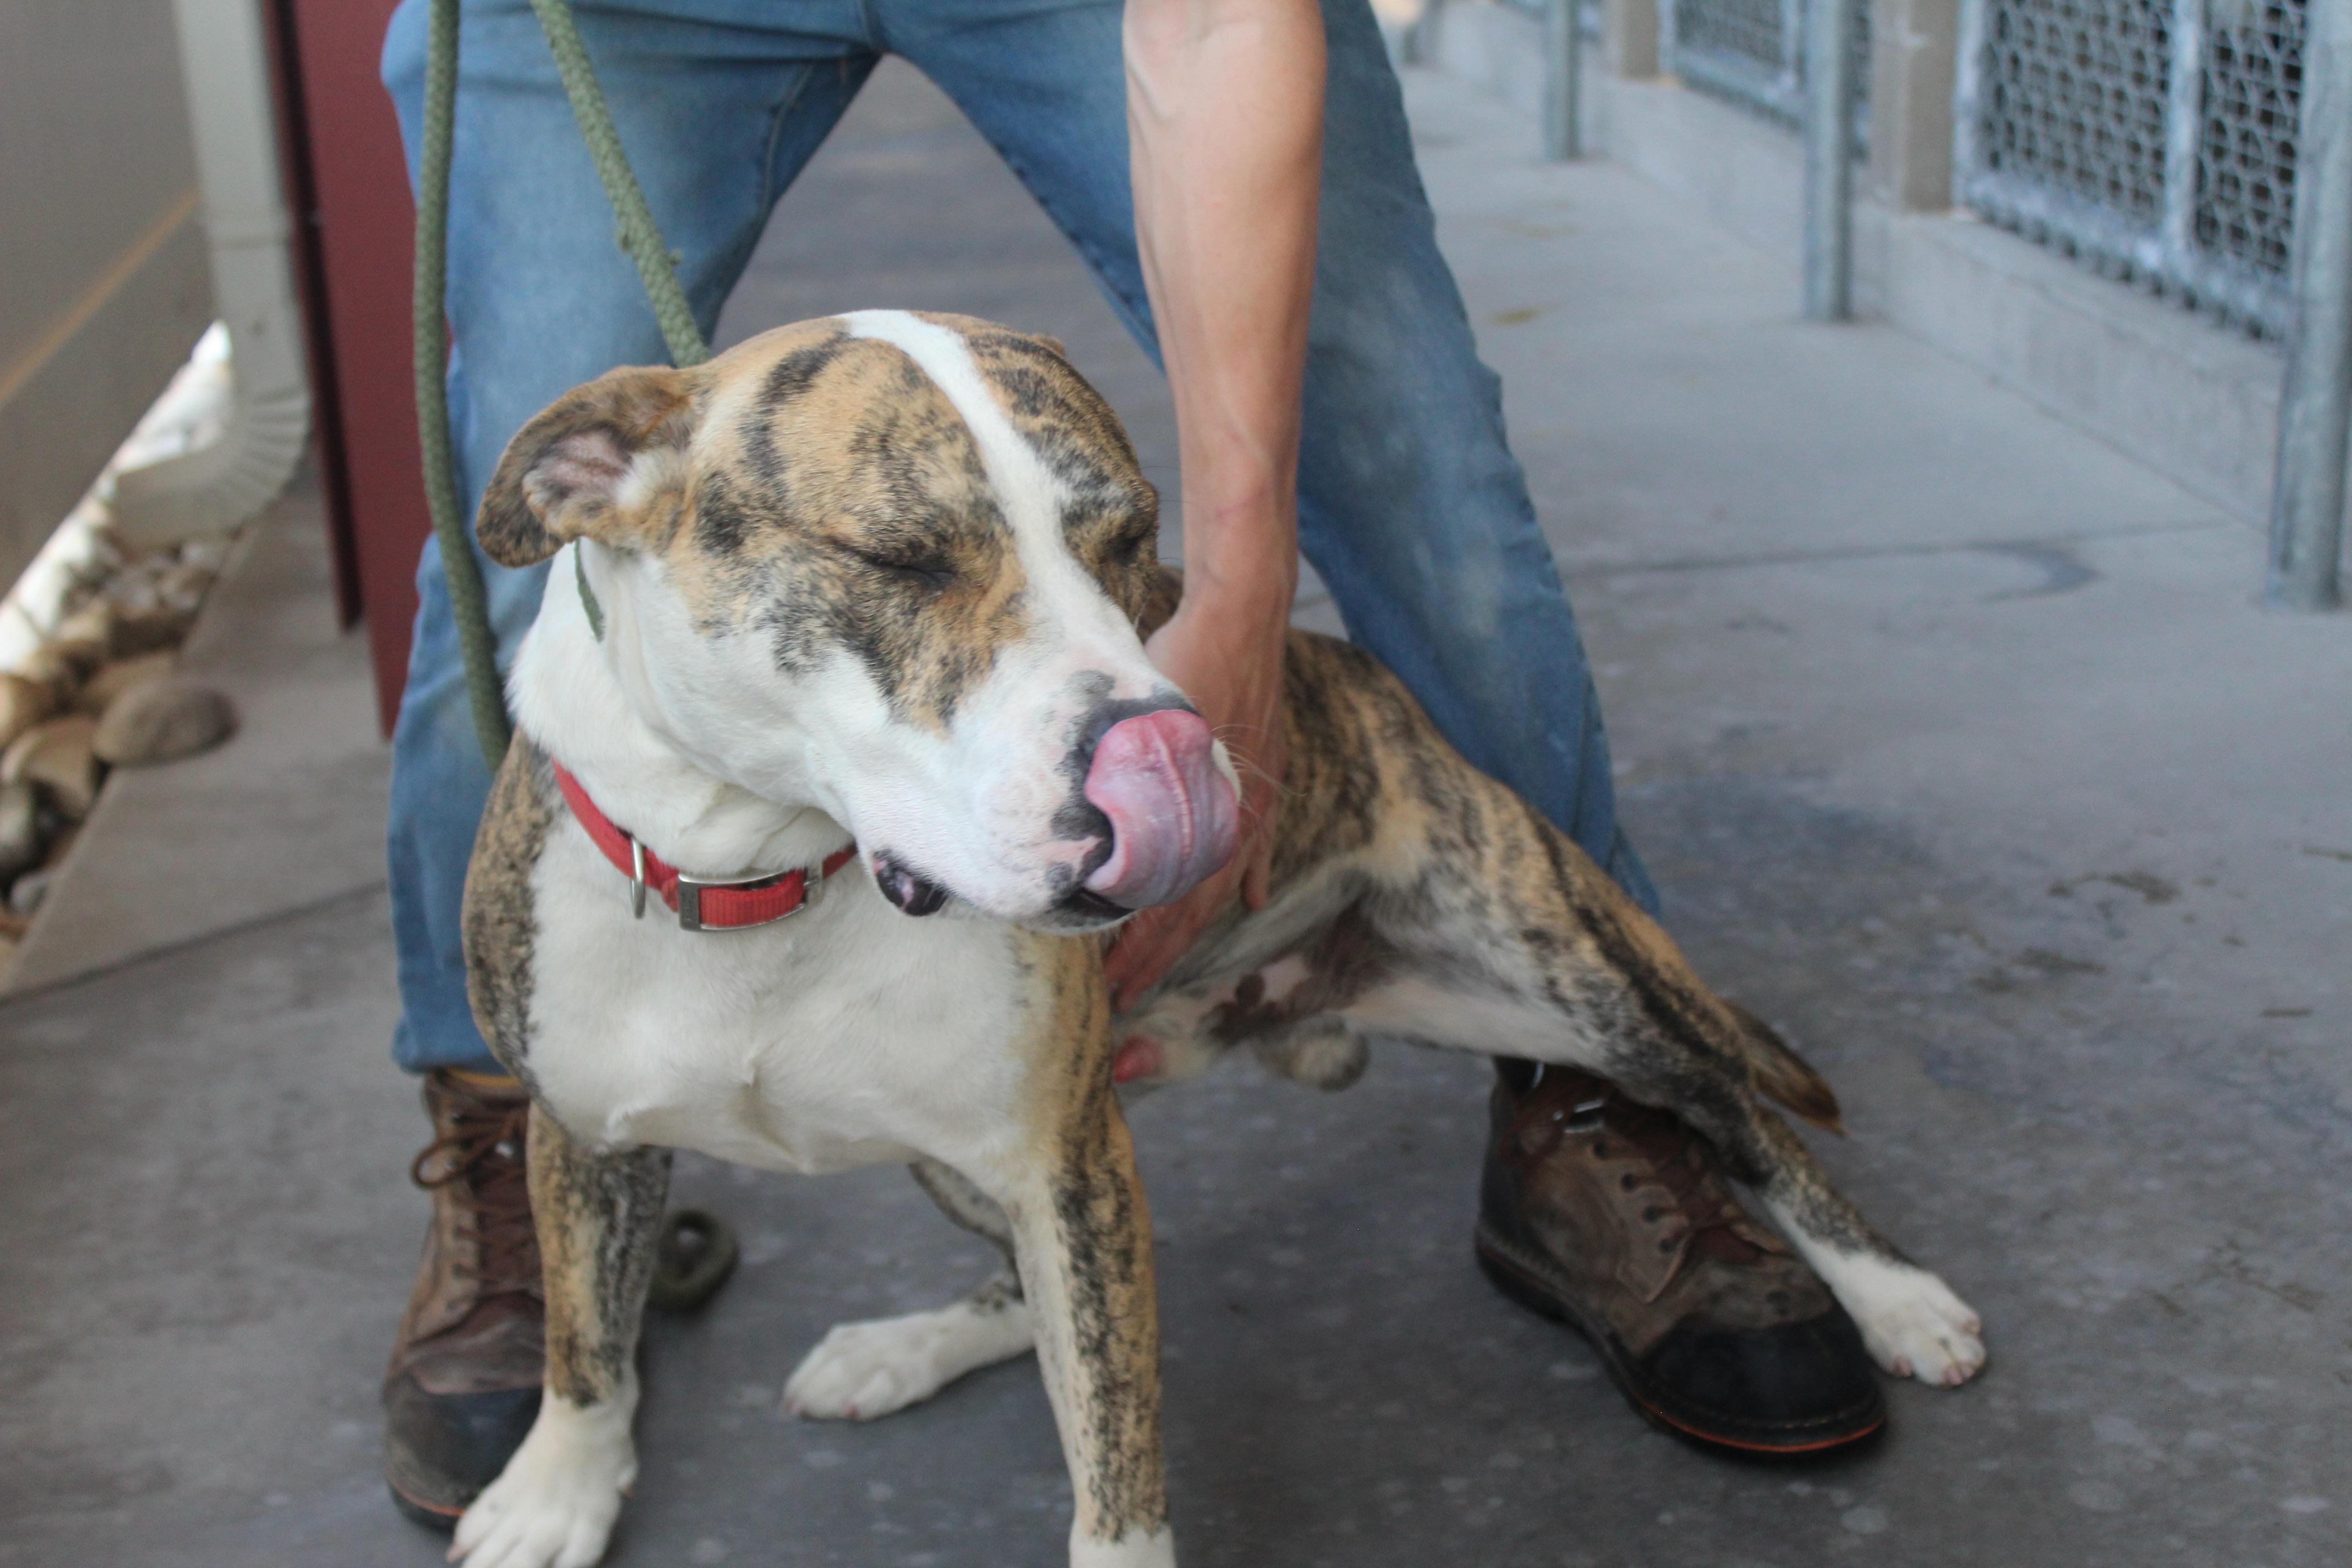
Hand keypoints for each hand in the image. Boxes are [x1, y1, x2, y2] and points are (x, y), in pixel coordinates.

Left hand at [1102, 593, 1287, 1010]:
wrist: (1239, 613)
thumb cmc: (1180, 662)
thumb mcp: (1135, 732)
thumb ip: (1119, 791)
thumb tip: (1089, 853)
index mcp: (1199, 819)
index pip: (1164, 909)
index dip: (1136, 954)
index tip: (1106, 988)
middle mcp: (1232, 822)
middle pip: (1191, 911)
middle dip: (1156, 960)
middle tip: (1122, 1000)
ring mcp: (1252, 802)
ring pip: (1220, 885)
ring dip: (1189, 930)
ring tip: (1165, 967)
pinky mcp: (1262, 776)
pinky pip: (1256, 842)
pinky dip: (1247, 876)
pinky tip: (1249, 902)